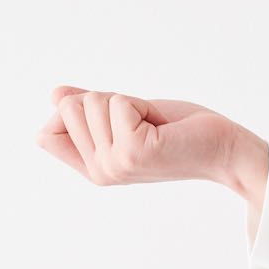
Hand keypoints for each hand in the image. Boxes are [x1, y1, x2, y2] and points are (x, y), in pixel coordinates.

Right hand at [35, 86, 268, 207]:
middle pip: (68, 108)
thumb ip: (90, 110)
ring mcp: (115, 165)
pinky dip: (140, 104)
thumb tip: (54, 96)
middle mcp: (101, 172)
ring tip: (153, 126)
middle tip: (143, 122)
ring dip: (127, 102)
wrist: (222, 149)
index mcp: (94, 169)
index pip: (45, 136)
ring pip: (91, 101)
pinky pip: (117, 103)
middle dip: (107, 101)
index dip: (72, 113)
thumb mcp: (125, 118)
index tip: (115, 120)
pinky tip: (161, 127)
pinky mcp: (133, 151)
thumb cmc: (179, 132)